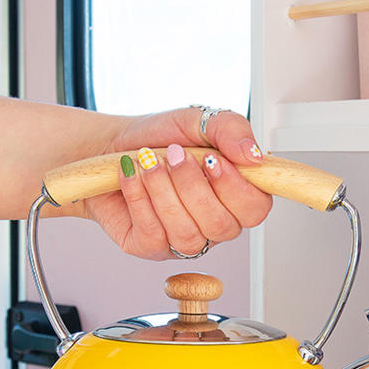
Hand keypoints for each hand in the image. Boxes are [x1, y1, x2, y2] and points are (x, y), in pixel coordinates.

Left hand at [80, 107, 272, 259]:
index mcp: (235, 195)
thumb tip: (253, 154)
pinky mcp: (150, 247)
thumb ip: (231, 129)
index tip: (212, 159)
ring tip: (148, 162)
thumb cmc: (159, 137)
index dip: (236, 189)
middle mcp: (214, 223)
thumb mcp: (198, 121)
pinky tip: (132, 176)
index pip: (256, 210)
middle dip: (192, 185)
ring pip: (187, 233)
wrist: (112, 144)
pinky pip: (153, 235)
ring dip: (163, 190)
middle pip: (222, 225)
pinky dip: (139, 198)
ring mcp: (184, 240)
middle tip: (172, 154)